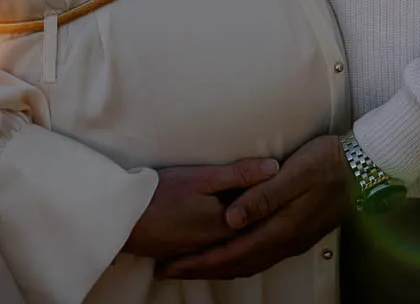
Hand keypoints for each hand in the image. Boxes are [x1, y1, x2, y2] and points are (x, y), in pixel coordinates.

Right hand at [121, 157, 280, 260]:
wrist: (125, 219)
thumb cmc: (163, 194)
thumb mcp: (203, 178)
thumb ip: (239, 174)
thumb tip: (275, 167)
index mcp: (228, 225)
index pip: (263, 216)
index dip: (278, 202)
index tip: (294, 188)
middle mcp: (218, 243)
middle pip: (249, 232)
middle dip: (267, 220)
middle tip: (285, 205)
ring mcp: (201, 250)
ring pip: (233, 243)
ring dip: (249, 235)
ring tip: (264, 220)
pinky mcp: (186, 251)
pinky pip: (216, 250)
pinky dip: (228, 244)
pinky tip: (230, 237)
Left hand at [157, 134, 350, 279]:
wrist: (364, 168)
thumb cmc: (328, 162)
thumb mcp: (295, 172)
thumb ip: (263, 196)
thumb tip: (231, 219)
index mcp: (282, 227)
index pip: (232, 253)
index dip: (200, 261)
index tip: (172, 265)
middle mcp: (286, 241)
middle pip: (236, 264)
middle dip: (201, 269)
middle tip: (170, 271)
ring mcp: (293, 241)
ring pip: (249, 264)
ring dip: (219, 268)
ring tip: (192, 266)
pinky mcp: (298, 235)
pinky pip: (260, 257)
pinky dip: (238, 261)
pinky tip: (231, 255)